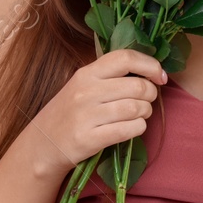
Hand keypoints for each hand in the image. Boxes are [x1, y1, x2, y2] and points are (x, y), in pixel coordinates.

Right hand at [29, 49, 166, 179]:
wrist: (42, 144)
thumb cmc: (69, 113)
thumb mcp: (82, 86)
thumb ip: (110, 77)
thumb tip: (151, 73)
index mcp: (86, 73)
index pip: (125, 57)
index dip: (150, 65)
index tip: (160, 76)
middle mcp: (86, 91)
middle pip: (137, 85)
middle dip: (151, 94)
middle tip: (147, 101)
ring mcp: (86, 115)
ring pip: (136, 108)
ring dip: (146, 112)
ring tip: (140, 115)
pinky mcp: (89, 139)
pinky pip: (128, 129)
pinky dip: (138, 128)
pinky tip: (133, 128)